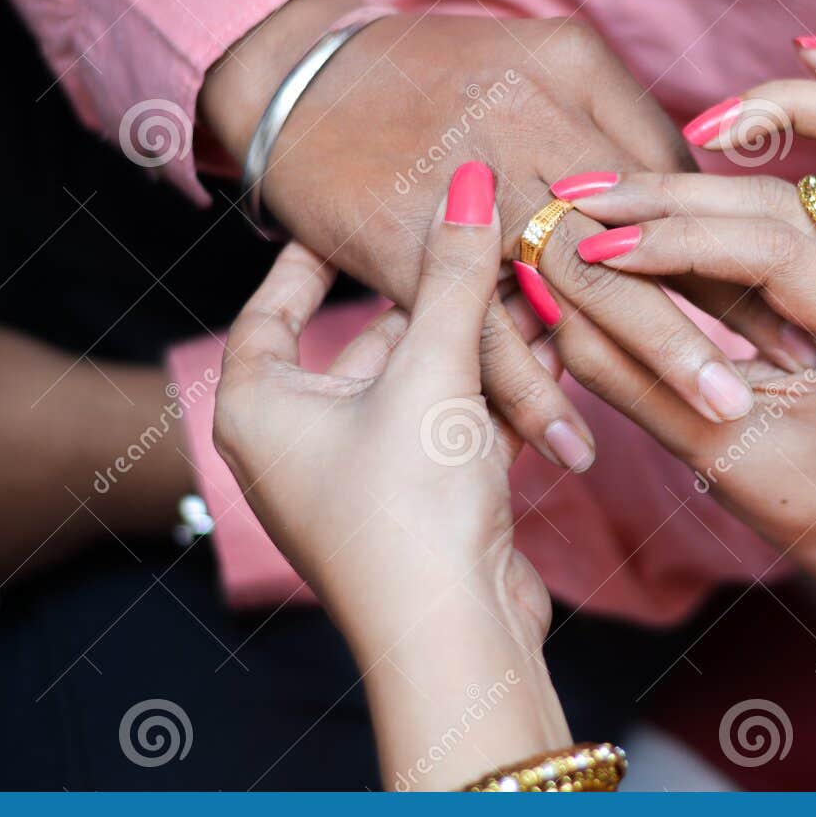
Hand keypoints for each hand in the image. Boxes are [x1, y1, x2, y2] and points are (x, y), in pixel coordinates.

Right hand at [200, 0, 811, 473]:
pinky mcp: (405, 241)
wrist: (299, 74)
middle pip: (642, 228)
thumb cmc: (431, 68)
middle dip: (722, 305)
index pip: (673, 173)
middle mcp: (526, 124)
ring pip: (573, 281)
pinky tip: (578, 441)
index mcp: (569, 72)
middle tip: (792, 365)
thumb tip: (691, 197)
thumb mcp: (538, 60)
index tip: (793, 298)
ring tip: (718, 415)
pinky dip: (528, 390)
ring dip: (650, 356)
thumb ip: (614, 122)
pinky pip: (476, 327)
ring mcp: (466, 185)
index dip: (734, 241)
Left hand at [212, 163, 569, 786]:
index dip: (307, 255)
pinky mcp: (426, 502)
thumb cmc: (408, 504)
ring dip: (478, 339)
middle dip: (430, 292)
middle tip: (478, 231)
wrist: (454, 636)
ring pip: (423, 382)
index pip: (272, 309)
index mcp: (263, 410)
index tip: (342, 210)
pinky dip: (499, 390)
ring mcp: (368, 476)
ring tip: (529, 277)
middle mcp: (305, 442)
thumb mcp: (429, 372)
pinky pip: (459, 423)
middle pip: (366, 341)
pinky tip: (552, 346)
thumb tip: (465, 180)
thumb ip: (451, 275)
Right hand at [559, 45, 815, 586]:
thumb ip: (632, 367)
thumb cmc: (781, 483)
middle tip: (592, 199)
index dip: (672, 243)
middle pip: (790, 196)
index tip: (589, 247)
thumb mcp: (702, 445)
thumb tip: (553, 285)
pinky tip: (803, 52)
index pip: (769, 254)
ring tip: (696, 128)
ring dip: (774, 111)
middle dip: (682, 195)